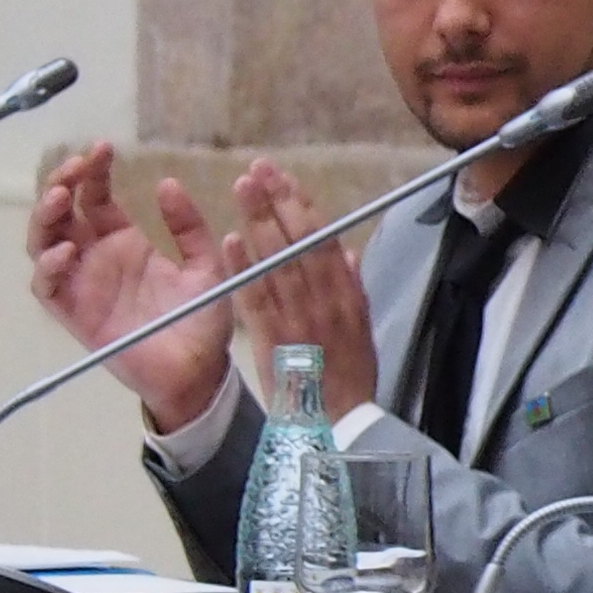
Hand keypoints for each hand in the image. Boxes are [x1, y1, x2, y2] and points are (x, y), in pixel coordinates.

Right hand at [25, 141, 244, 435]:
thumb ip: (189, 227)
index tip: (102, 148)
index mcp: (124, 241)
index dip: (92, 171)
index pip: (95, 196)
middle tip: (75, 167)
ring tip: (60, 198)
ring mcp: (81, 284)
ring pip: (43, 243)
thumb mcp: (205, 265)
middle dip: (61, 184)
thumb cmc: (200, 319)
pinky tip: (66, 251)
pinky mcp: (74, 314)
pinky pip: (47, 287)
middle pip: (61, 213)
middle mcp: (96, 258)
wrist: (199, 372)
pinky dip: (48, 266)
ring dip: (45, 218)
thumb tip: (167, 183)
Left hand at [221, 157, 378, 421]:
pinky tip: (230, 241)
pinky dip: (243, 269)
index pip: (323, 240)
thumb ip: (353, 289)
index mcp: (346, 295)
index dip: (302, 206)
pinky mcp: (271, 340)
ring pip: (276, 262)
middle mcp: (323, 301)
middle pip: (298, 242)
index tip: (284, 178)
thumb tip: (347, 254)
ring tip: (242, 188)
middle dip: (277, 202)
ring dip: (258, 222)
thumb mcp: (362, 330)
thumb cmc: (349, 376)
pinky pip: (255, 299)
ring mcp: (296, 318)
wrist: (336, 423)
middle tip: (258, 169)